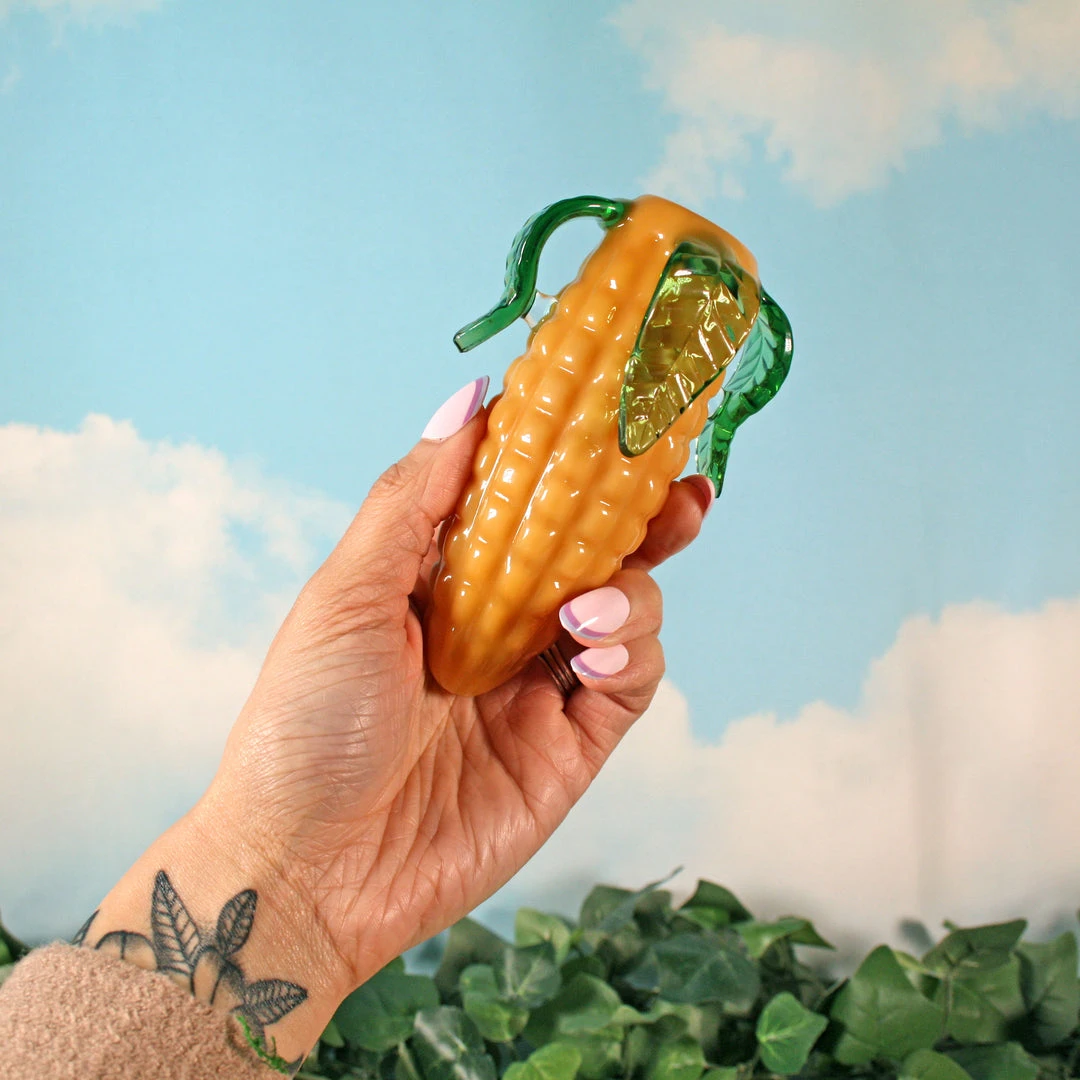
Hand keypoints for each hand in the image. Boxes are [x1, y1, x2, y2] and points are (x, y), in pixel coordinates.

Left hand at [204, 384, 709, 982]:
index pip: (523, 503)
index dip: (570, 463)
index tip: (612, 419)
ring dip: (629, 594)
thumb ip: (413, 498)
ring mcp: (537, 687)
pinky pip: (630, 684)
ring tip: (582, 612)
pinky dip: (630, 653)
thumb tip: (468, 397)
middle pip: (592, 554)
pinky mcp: (570, 748)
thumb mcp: (346, 594)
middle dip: (642, 520)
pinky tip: (592, 650)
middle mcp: (498, 626)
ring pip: (625, 612)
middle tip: (679, 493)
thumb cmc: (304, 724)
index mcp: (442, 581)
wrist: (307, 871)